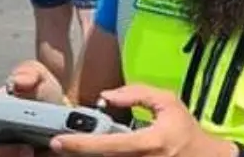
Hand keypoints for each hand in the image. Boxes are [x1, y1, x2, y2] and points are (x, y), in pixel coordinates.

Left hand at [50, 84, 232, 156]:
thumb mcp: (168, 103)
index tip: (59, 140)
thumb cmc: (184, 130)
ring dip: (88, 155)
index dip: (80, 143)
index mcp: (149, 142)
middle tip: (60, 144)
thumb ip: (138, 94)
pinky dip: (101, 156)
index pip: (108, 145)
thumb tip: (107, 95)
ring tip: (77, 146)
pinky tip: (94, 151)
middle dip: (77, 152)